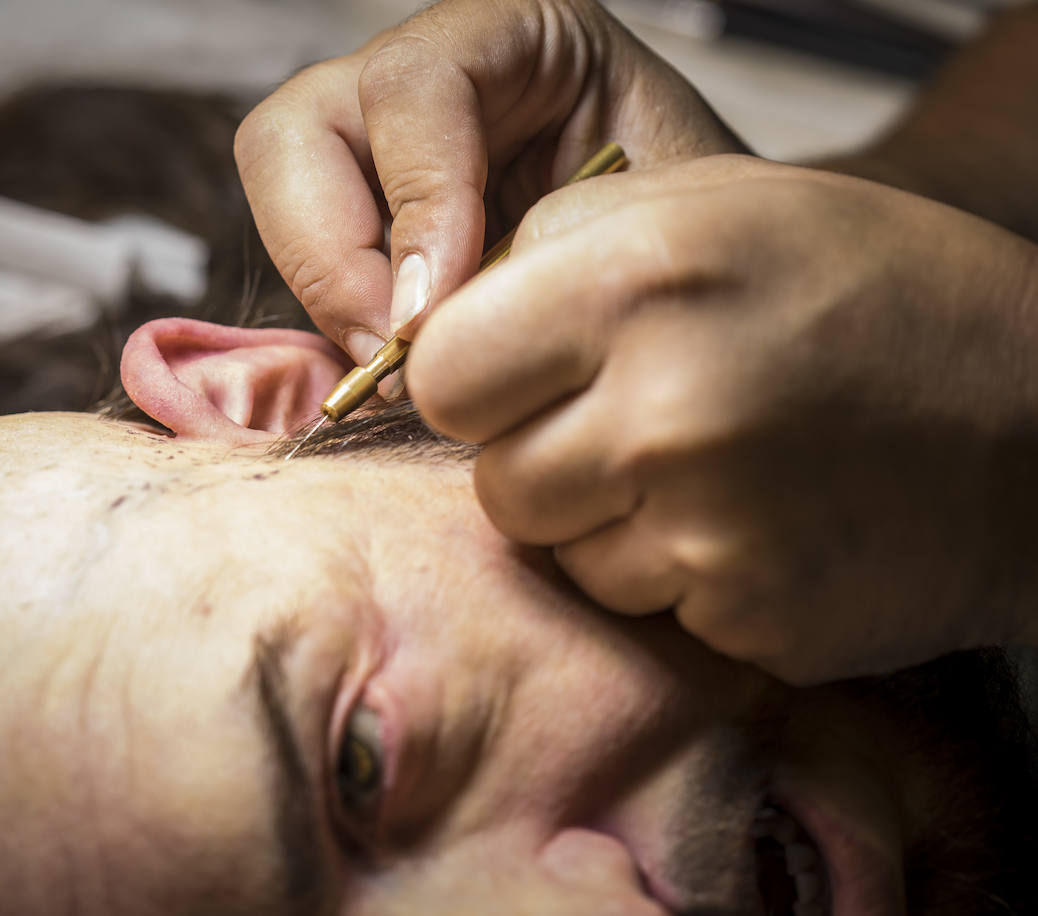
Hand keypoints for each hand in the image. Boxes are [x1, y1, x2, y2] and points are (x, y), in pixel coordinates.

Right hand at [234, 0, 744, 367]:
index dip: (413, 208)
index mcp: (511, 32)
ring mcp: (379, 146)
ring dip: (325, 289)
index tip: (431, 317)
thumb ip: (555, 252)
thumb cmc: (697, 228)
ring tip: (401, 365)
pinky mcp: (364, 217)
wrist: (705, 264)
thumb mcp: (660, 217)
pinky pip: (307, 262)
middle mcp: (424, 79)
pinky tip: (402, 364)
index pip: (412, 90)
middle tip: (394, 349)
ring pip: (279, 189)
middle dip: (330, 254)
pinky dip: (338, 321)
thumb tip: (424, 331)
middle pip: (295, 132)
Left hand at [408, 155, 1037, 683]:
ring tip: (705, 468)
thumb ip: (561, 244)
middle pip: (495, 482)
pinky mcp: (747, 616)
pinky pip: (643, 608)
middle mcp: (663, 409)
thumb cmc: (869, 289)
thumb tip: (448, 323)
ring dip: (608, 524)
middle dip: (540, 458)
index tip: (521, 377)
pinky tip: (752, 521)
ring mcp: (706, 529)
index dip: (475, 380)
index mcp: (638, 282)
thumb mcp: (717, 201)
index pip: (441, 375)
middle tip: (628, 422)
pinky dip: (677, 575)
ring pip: (562, 556)